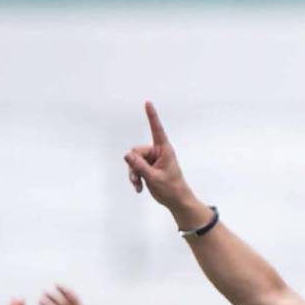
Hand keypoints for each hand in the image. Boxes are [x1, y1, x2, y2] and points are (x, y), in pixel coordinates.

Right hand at [124, 102, 208, 228]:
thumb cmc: (171, 189)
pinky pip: (135, 168)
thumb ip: (140, 166)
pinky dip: (135, 177)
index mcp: (164, 150)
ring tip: (138, 185)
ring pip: (133, 160)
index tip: (148, 103)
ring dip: (134, 173)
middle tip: (136, 179)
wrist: (177, 201)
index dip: (152, 116)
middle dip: (134, 165)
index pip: (157, 130)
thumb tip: (127, 155)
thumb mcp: (154, 178)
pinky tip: (138, 188)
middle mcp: (158, 152)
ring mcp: (152, 160)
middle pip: (137, 151)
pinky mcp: (148, 167)